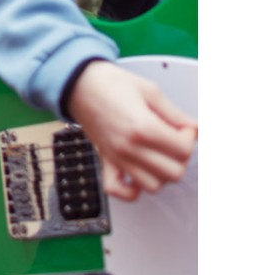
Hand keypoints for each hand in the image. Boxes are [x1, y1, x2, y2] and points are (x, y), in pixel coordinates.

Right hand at [68, 60, 196, 200]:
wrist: (79, 84)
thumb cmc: (111, 84)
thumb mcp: (150, 91)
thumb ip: (175, 114)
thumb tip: (195, 128)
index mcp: (143, 127)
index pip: (183, 149)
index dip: (190, 137)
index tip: (184, 127)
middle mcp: (129, 147)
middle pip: (173, 173)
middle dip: (181, 158)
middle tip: (175, 141)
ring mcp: (116, 157)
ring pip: (153, 186)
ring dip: (162, 174)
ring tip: (159, 156)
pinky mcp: (105, 161)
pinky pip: (117, 190)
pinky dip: (131, 190)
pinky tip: (138, 174)